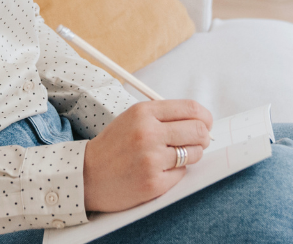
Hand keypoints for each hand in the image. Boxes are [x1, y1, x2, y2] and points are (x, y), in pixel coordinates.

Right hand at [81, 100, 213, 211]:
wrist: (86, 176)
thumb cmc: (113, 147)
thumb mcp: (132, 119)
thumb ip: (163, 116)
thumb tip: (200, 120)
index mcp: (143, 113)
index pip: (191, 108)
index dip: (204, 117)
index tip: (205, 124)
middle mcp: (148, 134)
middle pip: (198, 131)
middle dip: (203, 137)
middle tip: (196, 142)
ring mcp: (151, 160)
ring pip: (194, 153)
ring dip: (190, 156)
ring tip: (172, 158)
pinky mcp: (153, 183)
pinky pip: (181, 174)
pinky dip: (175, 173)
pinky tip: (158, 172)